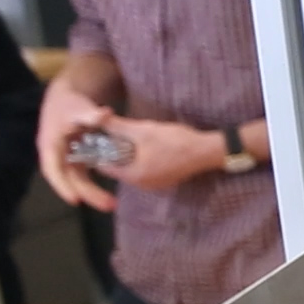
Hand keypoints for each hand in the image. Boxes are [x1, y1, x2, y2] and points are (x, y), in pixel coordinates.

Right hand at [35, 80, 117, 210]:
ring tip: (112, 205)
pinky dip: (97, 184)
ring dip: (93, 193)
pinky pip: (85, 175)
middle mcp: (56, 156)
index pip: (53, 169)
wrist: (67, 98)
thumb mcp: (78, 107)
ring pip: (78, 180)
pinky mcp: (77, 159)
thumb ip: (90, 114)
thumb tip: (105, 113)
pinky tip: (111, 195)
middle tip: (108, 206)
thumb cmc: (69, 103)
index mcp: (49, 145)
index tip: (74, 200)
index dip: (62, 186)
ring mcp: (66, 159)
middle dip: (87, 194)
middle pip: (69, 179)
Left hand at [94, 116, 223, 191]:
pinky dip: (141, 161)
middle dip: (115, 152)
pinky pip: (144, 172)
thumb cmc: (175, 141)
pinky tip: (149, 148)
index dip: (99, 150)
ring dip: (129, 156)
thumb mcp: (143, 130)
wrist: (207, 151)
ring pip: (131, 169)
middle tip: (118, 135)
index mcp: (133, 175)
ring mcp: (154, 185)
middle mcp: (141, 185)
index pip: (103, 166)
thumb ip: (117, 126)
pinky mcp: (164, 182)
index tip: (101, 137)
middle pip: (117, 168)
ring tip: (134, 139)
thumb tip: (96, 118)